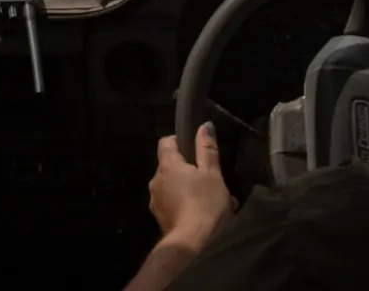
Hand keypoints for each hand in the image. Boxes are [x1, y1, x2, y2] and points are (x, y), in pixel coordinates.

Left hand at [148, 123, 236, 246]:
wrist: (191, 243)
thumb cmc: (204, 204)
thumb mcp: (212, 174)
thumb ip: (207, 149)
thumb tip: (203, 126)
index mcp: (167, 164)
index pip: (166, 142)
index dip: (179, 141)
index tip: (195, 149)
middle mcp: (156, 179)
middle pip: (171, 166)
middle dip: (190, 170)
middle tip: (211, 180)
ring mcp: (155, 199)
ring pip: (174, 187)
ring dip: (190, 189)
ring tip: (213, 201)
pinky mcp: (160, 216)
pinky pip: (173, 204)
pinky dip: (186, 205)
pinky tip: (204, 215)